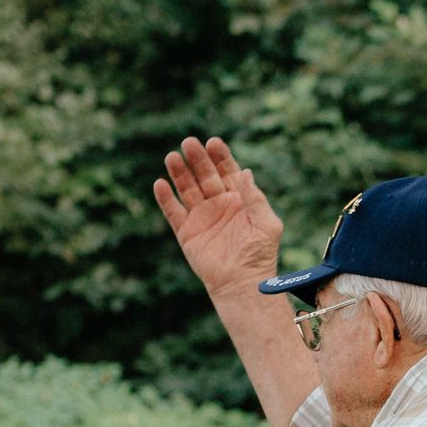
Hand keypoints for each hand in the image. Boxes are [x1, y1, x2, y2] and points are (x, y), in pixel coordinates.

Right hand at [153, 135, 284, 301]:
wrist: (243, 283)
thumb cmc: (260, 255)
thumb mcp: (266, 224)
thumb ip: (256, 198)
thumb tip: (245, 172)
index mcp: (238, 198)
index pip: (227, 170)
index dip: (220, 156)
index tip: (213, 142)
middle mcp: (218, 204)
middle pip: (204, 175)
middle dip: (197, 159)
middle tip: (189, 143)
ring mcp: (201, 217)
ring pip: (186, 189)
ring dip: (179, 173)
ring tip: (172, 157)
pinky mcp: (186, 232)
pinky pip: (173, 212)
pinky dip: (166, 199)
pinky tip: (160, 184)